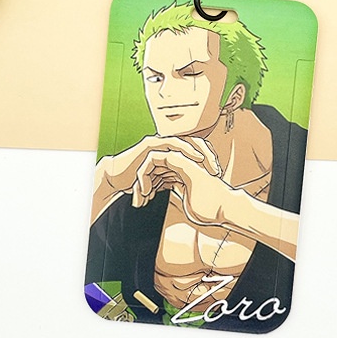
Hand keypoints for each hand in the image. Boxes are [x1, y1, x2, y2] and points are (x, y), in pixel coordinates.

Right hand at [91, 136, 219, 222]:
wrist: (117, 180)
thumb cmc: (140, 183)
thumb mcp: (164, 183)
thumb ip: (177, 182)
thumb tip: (193, 195)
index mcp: (174, 154)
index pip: (198, 153)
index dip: (210, 162)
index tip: (220, 176)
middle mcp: (169, 146)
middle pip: (196, 146)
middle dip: (209, 157)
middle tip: (219, 171)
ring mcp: (161, 143)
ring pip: (187, 143)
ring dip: (200, 153)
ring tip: (210, 165)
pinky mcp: (152, 144)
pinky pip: (173, 144)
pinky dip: (186, 150)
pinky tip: (195, 158)